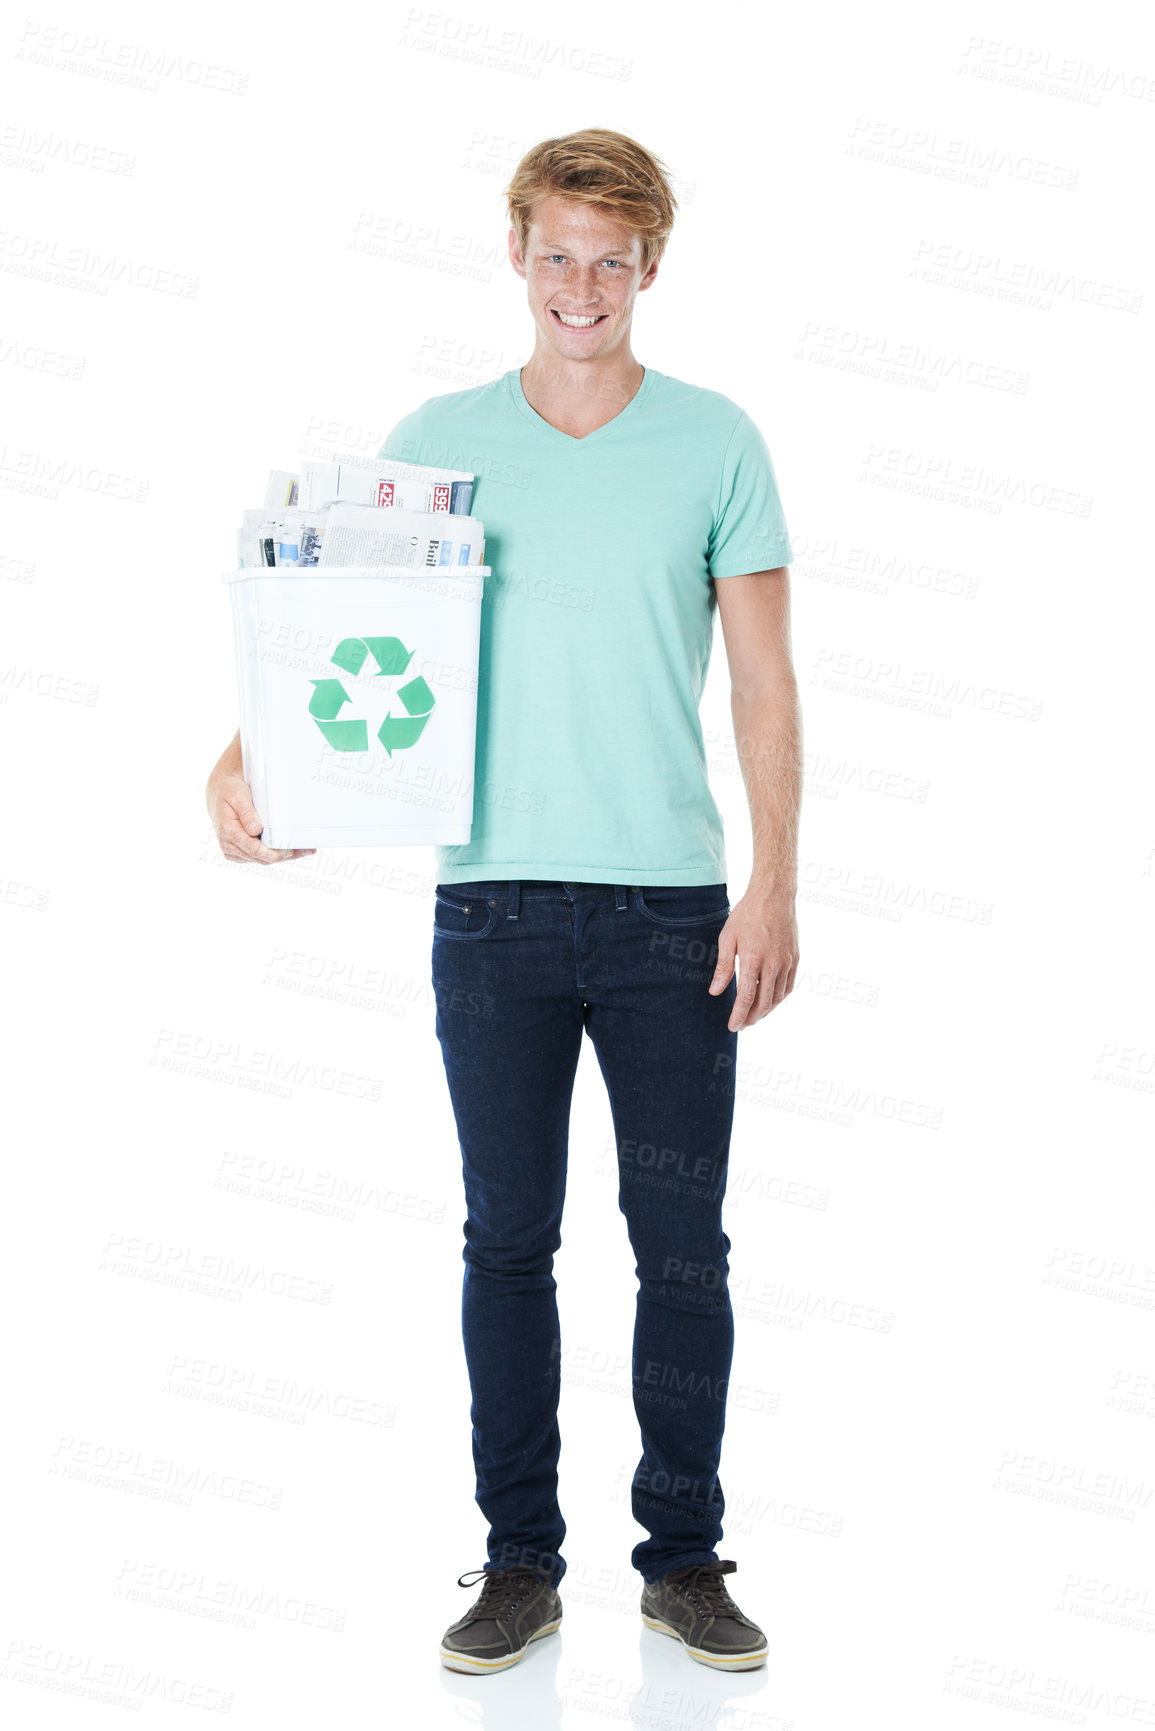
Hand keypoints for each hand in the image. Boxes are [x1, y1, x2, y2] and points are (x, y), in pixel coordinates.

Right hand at [206, 765, 313, 865]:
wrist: (219, 791)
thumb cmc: (229, 791)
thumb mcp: (237, 796)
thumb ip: (246, 813)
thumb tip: (255, 830)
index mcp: (228, 832)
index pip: (253, 849)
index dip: (273, 853)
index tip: (289, 851)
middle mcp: (229, 845)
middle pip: (260, 858)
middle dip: (284, 856)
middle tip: (306, 850)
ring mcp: (234, 850)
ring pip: (261, 860)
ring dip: (282, 857)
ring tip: (304, 851)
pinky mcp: (239, 851)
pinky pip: (259, 857)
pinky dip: (274, 854)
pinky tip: (290, 850)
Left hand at [708, 886, 798, 1030]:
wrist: (774, 895)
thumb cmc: (747, 914)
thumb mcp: (728, 938)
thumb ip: (723, 967)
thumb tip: (716, 991)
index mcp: (754, 960)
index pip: (747, 997)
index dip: (739, 1015)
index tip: (732, 1026)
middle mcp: (774, 964)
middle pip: (764, 1002)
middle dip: (752, 1018)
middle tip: (741, 1025)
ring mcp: (787, 962)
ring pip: (778, 997)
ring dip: (766, 1011)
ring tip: (754, 1017)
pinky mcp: (795, 958)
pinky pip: (789, 986)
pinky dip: (779, 998)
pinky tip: (770, 1001)